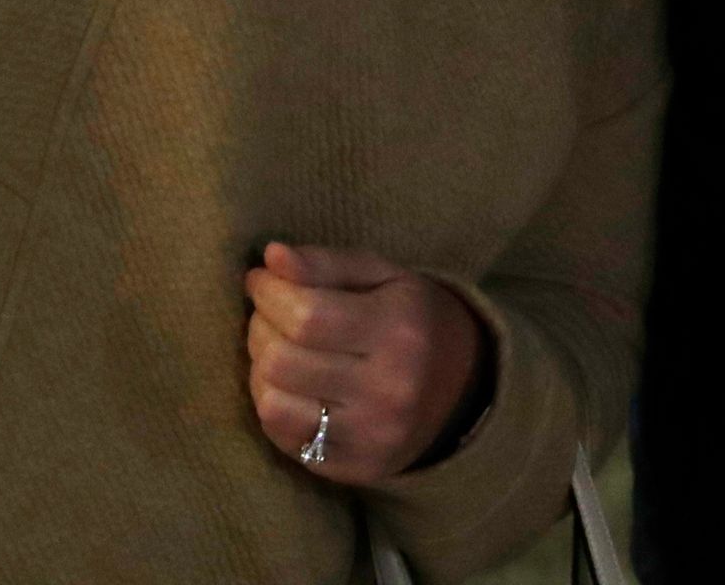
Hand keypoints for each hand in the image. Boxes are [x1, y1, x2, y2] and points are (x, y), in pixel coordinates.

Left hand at [244, 241, 488, 483]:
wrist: (465, 390)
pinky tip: (288, 384)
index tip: (260, 279)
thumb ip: (327, 263)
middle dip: (259, 327)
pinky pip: (283, 438)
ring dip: (259, 368)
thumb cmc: (414, 320)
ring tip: (276, 348)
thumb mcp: (385, 276)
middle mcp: (389, 389)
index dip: (269, 294)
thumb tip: (270, 256)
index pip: (306, 315)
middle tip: (267, 313)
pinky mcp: (355, 468)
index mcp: (400, 331)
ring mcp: (371, 436)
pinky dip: (273, 404)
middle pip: (282, 360)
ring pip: (272, 404)